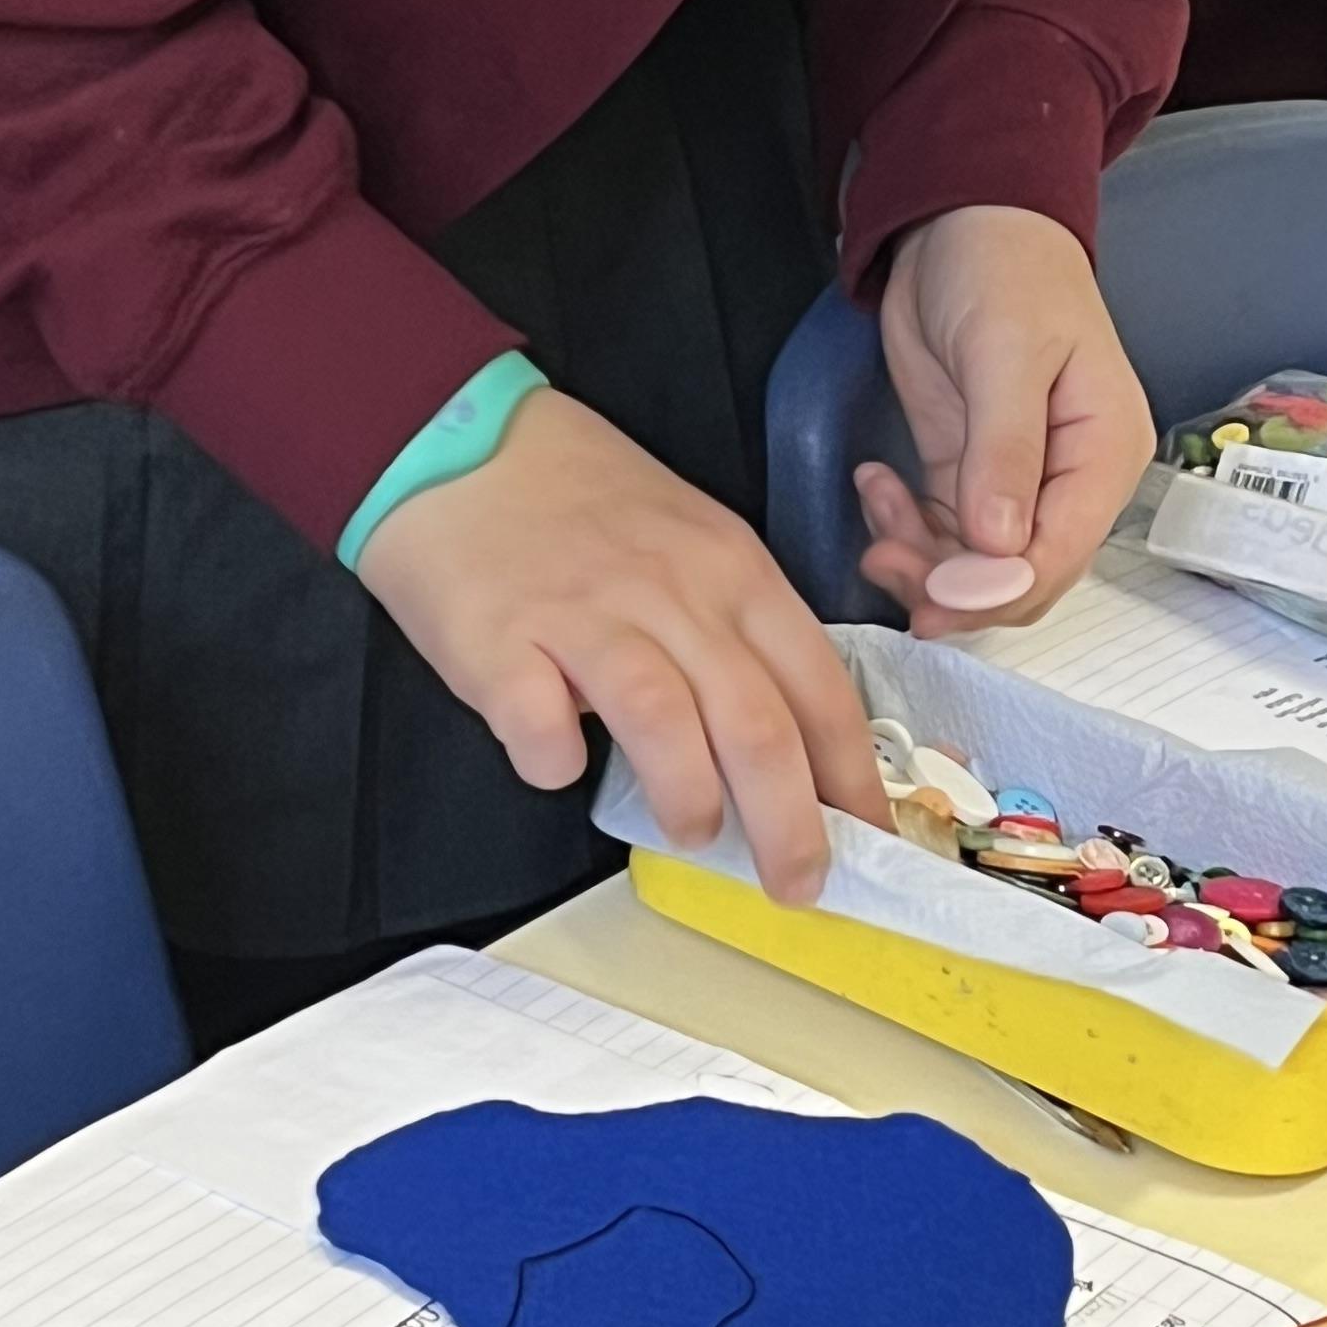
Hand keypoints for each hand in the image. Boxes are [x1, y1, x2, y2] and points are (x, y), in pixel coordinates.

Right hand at [354, 389, 887, 903]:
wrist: (456, 441)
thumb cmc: (583, 506)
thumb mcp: (692, 543)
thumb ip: (734, 632)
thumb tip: (781, 755)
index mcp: (734, 572)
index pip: (819, 686)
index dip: (852, 775)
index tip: (871, 838)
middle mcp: (672, 593)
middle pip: (757, 724)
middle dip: (791, 826)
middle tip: (796, 885)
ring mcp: (585, 616)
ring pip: (665, 725)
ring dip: (691, 801)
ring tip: (692, 832)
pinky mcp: (499, 641)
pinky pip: (541, 726)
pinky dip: (556, 762)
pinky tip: (558, 766)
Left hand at [855, 205, 1153, 637]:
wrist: (963, 219)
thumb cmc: (1004, 267)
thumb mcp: (1004, 353)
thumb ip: (1004, 451)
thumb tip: (1000, 542)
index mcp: (1104, 452)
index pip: (1059, 556)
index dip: (996, 591)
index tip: (933, 599)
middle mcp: (1071, 478)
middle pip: (1020, 576)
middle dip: (953, 584)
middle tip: (885, 562)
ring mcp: (1019, 480)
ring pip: (975, 565)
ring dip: (920, 559)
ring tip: (875, 514)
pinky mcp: (970, 471)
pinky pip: (942, 532)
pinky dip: (904, 527)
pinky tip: (876, 486)